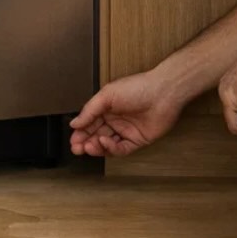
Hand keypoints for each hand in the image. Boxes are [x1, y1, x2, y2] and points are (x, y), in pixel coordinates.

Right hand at [68, 70, 185, 157]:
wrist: (163, 93)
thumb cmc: (138, 88)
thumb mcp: (107, 95)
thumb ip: (89, 110)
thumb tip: (74, 123)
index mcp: (107, 108)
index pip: (89, 123)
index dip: (80, 132)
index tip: (72, 140)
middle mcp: (116, 120)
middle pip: (96, 135)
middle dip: (85, 143)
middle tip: (77, 149)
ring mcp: (126, 131)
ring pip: (107, 145)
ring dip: (97, 147)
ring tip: (88, 147)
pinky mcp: (137, 140)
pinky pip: (121, 149)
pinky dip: (111, 149)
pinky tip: (105, 142)